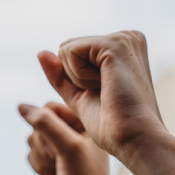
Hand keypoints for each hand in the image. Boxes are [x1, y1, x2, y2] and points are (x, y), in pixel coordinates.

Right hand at [19, 101, 110, 174]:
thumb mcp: (68, 149)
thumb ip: (45, 124)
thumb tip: (20, 106)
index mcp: (87, 123)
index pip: (50, 107)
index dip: (47, 127)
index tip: (62, 147)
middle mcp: (77, 132)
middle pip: (38, 123)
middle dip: (42, 146)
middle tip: (61, 162)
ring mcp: (65, 147)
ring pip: (33, 138)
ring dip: (39, 157)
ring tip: (59, 171)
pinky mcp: (55, 160)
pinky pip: (32, 153)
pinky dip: (37, 166)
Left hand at [37, 30, 167, 159]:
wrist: (133, 138)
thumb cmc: (111, 124)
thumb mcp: (79, 95)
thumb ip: (61, 73)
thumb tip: (41, 52)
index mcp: (123, 47)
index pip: (74, 53)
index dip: (76, 79)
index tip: (105, 94)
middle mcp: (126, 36)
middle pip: (67, 48)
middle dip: (75, 77)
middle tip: (104, 93)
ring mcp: (123, 38)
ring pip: (66, 49)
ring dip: (77, 78)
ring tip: (106, 90)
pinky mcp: (115, 43)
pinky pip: (70, 52)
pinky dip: (78, 76)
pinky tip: (104, 86)